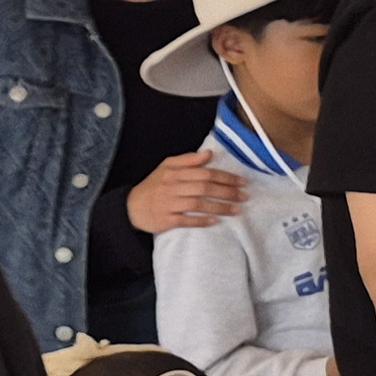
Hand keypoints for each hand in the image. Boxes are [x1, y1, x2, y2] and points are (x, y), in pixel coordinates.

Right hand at [127, 151, 248, 233]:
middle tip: (245, 196)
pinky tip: (216, 221)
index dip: (225, 177)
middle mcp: (172, 187)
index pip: (205, 173)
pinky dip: (201, 220)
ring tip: (237, 210)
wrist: (130, 207)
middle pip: (204, 188)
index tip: (242, 182)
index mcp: (174, 172)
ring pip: (198, 204)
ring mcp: (168, 204)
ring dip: (220, 207)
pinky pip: (186, 220)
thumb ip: (188, 160)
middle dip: (227, 192)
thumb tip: (210, 154)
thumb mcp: (167, 167)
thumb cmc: (154, 186)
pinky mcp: (165, 220)